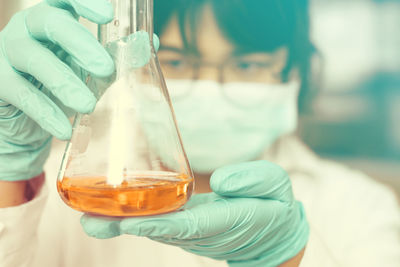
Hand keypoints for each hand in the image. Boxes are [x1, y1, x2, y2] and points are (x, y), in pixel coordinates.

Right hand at [0, 0, 114, 180]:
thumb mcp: (94, 70)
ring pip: (33, 58)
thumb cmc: (65, 81)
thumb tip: (149, 42)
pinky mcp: (0, 81)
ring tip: (88, 105)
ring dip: (64, 82)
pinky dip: (45, 112)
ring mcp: (9, 52)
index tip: (108, 15)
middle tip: (105, 68)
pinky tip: (64, 129)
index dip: (84, 2)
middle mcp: (29, 28)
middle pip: (49, 22)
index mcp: (55, 18)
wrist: (33, 117)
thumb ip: (119, 57)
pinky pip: (20, 93)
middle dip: (80, 43)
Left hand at [81, 161, 308, 266]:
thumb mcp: (276, 186)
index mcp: (228, 220)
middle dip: (127, 227)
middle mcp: (205, 231)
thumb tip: (220, 181)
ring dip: (125, 225)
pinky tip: (113, 211)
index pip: (190, 224)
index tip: (129, 223)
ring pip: (158, 230)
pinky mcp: (190, 228)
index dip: (159, 224)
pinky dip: (137, 220)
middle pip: (163, 230)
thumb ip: (253, 180)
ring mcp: (195, 233)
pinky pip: (162, 224)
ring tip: (91, 215)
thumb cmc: (275, 205)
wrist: (275, 233)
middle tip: (90, 221)